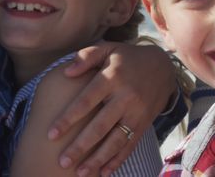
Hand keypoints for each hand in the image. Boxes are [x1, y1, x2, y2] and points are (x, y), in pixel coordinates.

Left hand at [48, 42, 175, 175]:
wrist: (163, 67)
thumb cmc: (127, 58)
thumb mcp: (108, 49)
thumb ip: (86, 57)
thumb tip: (67, 72)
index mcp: (112, 78)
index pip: (86, 101)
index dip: (69, 118)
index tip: (51, 134)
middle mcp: (125, 98)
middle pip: (100, 126)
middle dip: (81, 146)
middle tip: (62, 161)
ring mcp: (137, 113)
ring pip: (116, 141)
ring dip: (98, 159)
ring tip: (80, 173)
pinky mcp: (144, 124)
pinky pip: (130, 146)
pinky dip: (117, 160)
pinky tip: (103, 173)